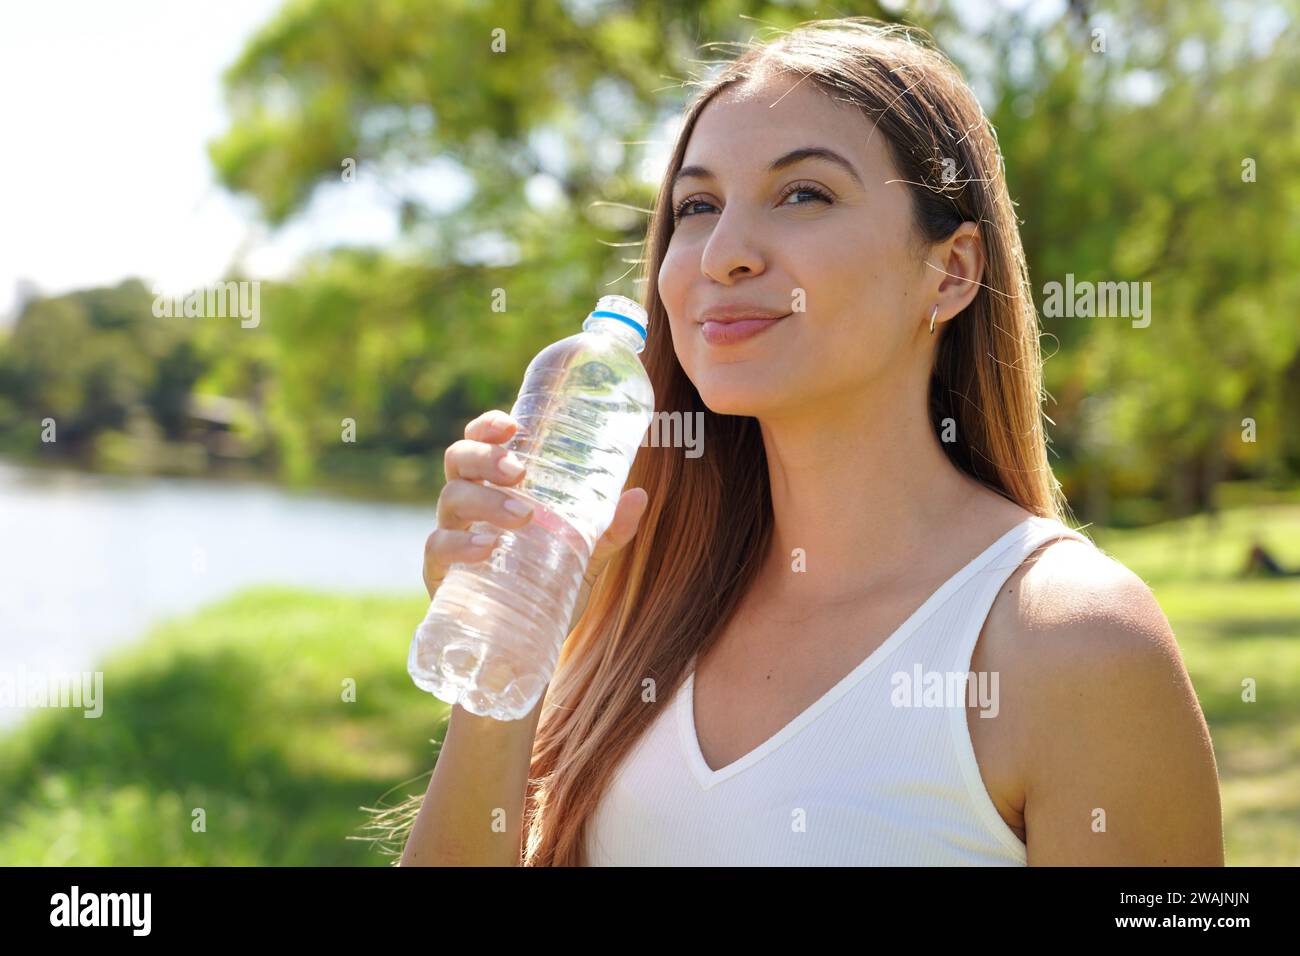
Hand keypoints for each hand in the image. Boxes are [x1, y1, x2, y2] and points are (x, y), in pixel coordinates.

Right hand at [422, 411, 649, 623]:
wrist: (524, 650)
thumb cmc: (547, 587)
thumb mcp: (585, 555)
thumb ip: (611, 529)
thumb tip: (639, 495)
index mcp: (493, 488)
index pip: (480, 444)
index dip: (488, 427)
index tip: (512, 425)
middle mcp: (467, 506)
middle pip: (459, 461)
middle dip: (486, 457)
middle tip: (520, 472)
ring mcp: (450, 538)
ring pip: (451, 500)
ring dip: (485, 500)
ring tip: (522, 515)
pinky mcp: (440, 577)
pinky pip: (437, 550)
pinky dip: (458, 545)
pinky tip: (485, 548)